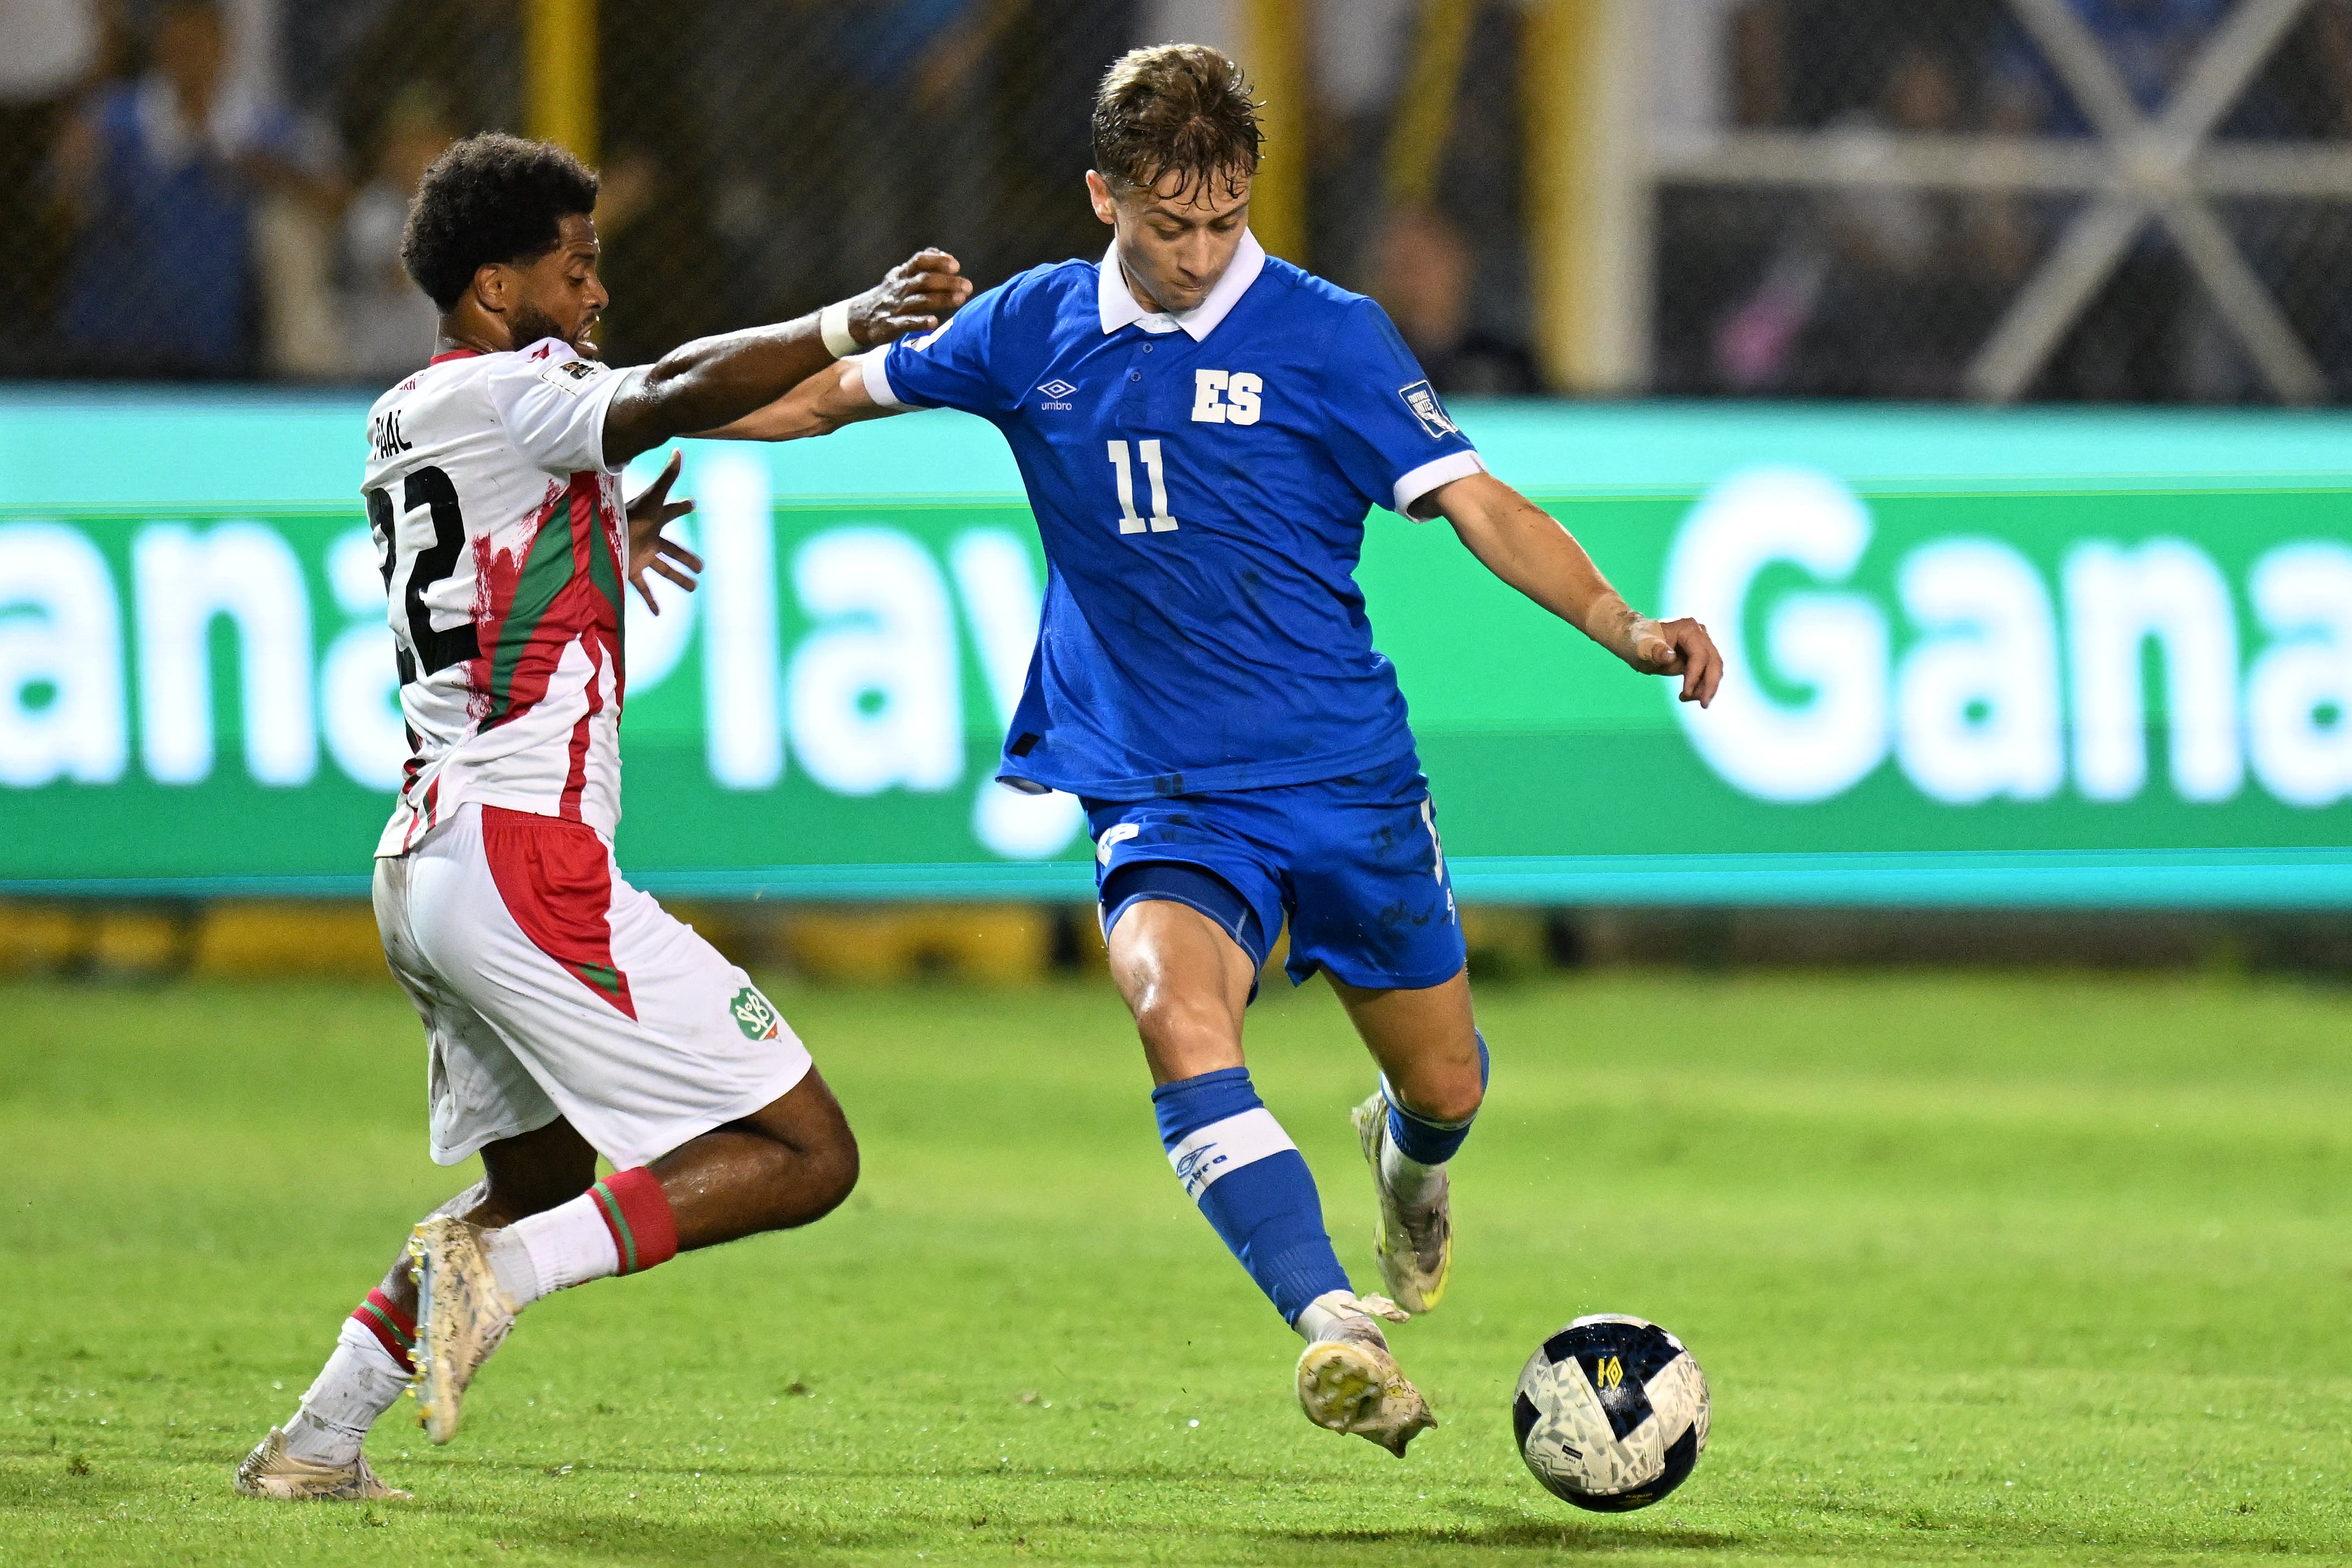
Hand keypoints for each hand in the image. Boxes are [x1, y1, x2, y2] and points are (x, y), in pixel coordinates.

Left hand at [625, 450, 703, 613]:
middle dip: (687, 557)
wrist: (601, 535)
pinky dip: (651, 601)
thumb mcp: (652, 498)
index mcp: (655, 520)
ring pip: (664, 570)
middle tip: (701, 566)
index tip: (692, 503)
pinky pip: (643, 588)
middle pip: (673, 548)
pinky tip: (658, 614)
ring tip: (693, 588)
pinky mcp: (631, 570)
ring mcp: (641, 555)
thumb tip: (678, 449)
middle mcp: (649, 538)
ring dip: (678, 579)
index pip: (672, 511)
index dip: (682, 507)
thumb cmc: (628, 515)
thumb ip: (667, 476)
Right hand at [848, 249, 973, 346]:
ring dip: (940, 299)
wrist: (859, 318)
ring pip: (919, 300)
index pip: (919, 261)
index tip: (956, 265)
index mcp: (902, 275)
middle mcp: (899, 288)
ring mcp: (895, 306)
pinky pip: (906, 323)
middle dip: (947, 282)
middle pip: (924, 280)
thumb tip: (943, 253)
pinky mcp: (890, 325)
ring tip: (960, 300)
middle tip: (968, 286)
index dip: (937, 261)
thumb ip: (921, 265)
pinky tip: (934, 323)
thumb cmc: (888, 296)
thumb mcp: (901, 276)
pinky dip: (920, 322)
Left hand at [1628, 616, 1722, 707]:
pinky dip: (1699, 687)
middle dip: (1710, 685)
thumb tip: (1671, 656)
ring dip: (1705, 688)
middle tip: (1703, 705)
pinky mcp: (1698, 657)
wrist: (1634, 641)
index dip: (1695, 675)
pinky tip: (1685, 695)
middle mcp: (1699, 634)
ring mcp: (1701, 645)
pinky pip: (1706, 673)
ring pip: (1713, 669)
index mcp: (1688, 628)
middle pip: (1714, 661)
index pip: (1699, 654)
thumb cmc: (1637, 642)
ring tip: (1685, 698)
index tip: (1686, 693)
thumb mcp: (1641, 648)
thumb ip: (1655, 651)